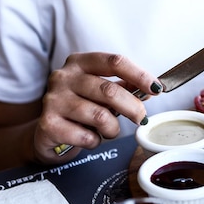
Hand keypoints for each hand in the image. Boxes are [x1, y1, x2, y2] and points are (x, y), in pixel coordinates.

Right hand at [35, 52, 160, 161]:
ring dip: (113, 129)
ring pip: (100, 116)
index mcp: (80, 62)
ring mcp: (53, 100)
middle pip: (110, 91)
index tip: (156, 88)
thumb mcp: (101, 92)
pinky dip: (95, 141)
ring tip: (109, 130)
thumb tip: (152, 89)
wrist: (47, 132)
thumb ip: (125, 87)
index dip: (139, 75)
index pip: (115, 62)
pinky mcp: (49, 124)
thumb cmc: (79, 107)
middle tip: (141, 118)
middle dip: (133, 108)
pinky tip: (89, 138)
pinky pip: (86, 137)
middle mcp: (64, 77)